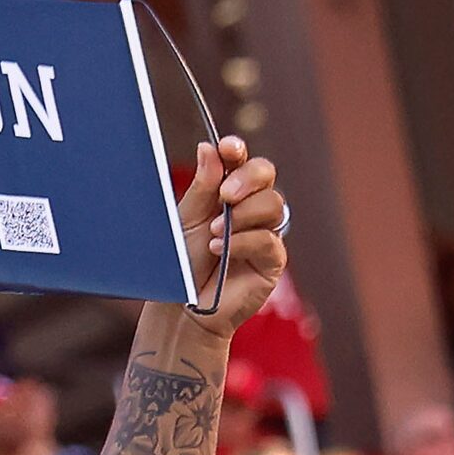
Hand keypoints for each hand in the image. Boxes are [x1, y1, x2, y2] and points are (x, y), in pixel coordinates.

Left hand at [173, 137, 287, 337]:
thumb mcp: (186, 220)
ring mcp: (264, 232)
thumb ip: (201, 186)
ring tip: (213, 233)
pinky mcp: (272, 259)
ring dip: (242, 215)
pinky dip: (243, 241)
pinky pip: (268, 239)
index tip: (228, 148)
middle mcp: (250, 208)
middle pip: (266, 174)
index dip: (237, 151)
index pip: (241, 162)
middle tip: (224, 195)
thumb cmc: (182, 263)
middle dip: (247, 178)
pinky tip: (220, 250)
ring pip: (272, 204)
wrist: (182, 307)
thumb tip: (208, 147)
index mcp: (227, 192)